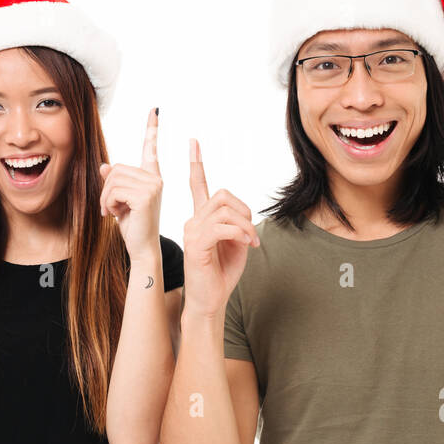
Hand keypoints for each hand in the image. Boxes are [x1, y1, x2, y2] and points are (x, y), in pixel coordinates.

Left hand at [99, 107, 163, 260]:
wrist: (141, 248)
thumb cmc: (131, 225)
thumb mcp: (119, 201)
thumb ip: (114, 182)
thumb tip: (105, 166)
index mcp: (151, 177)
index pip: (150, 148)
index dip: (152, 128)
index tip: (155, 110)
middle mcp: (155, 178)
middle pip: (116, 168)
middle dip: (106, 189)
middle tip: (109, 208)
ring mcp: (153, 186)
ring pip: (113, 180)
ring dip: (105, 198)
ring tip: (113, 212)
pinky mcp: (145, 195)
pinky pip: (113, 191)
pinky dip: (107, 204)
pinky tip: (115, 216)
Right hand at [182, 137, 259, 316]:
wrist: (210, 301)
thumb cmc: (222, 274)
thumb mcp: (237, 244)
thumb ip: (238, 224)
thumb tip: (242, 216)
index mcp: (202, 219)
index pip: (197, 185)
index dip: (195, 163)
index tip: (192, 142)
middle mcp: (193, 221)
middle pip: (222, 195)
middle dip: (244, 211)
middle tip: (251, 234)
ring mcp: (192, 231)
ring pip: (224, 210)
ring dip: (245, 225)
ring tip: (250, 243)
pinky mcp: (196, 244)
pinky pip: (222, 227)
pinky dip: (240, 233)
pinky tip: (246, 245)